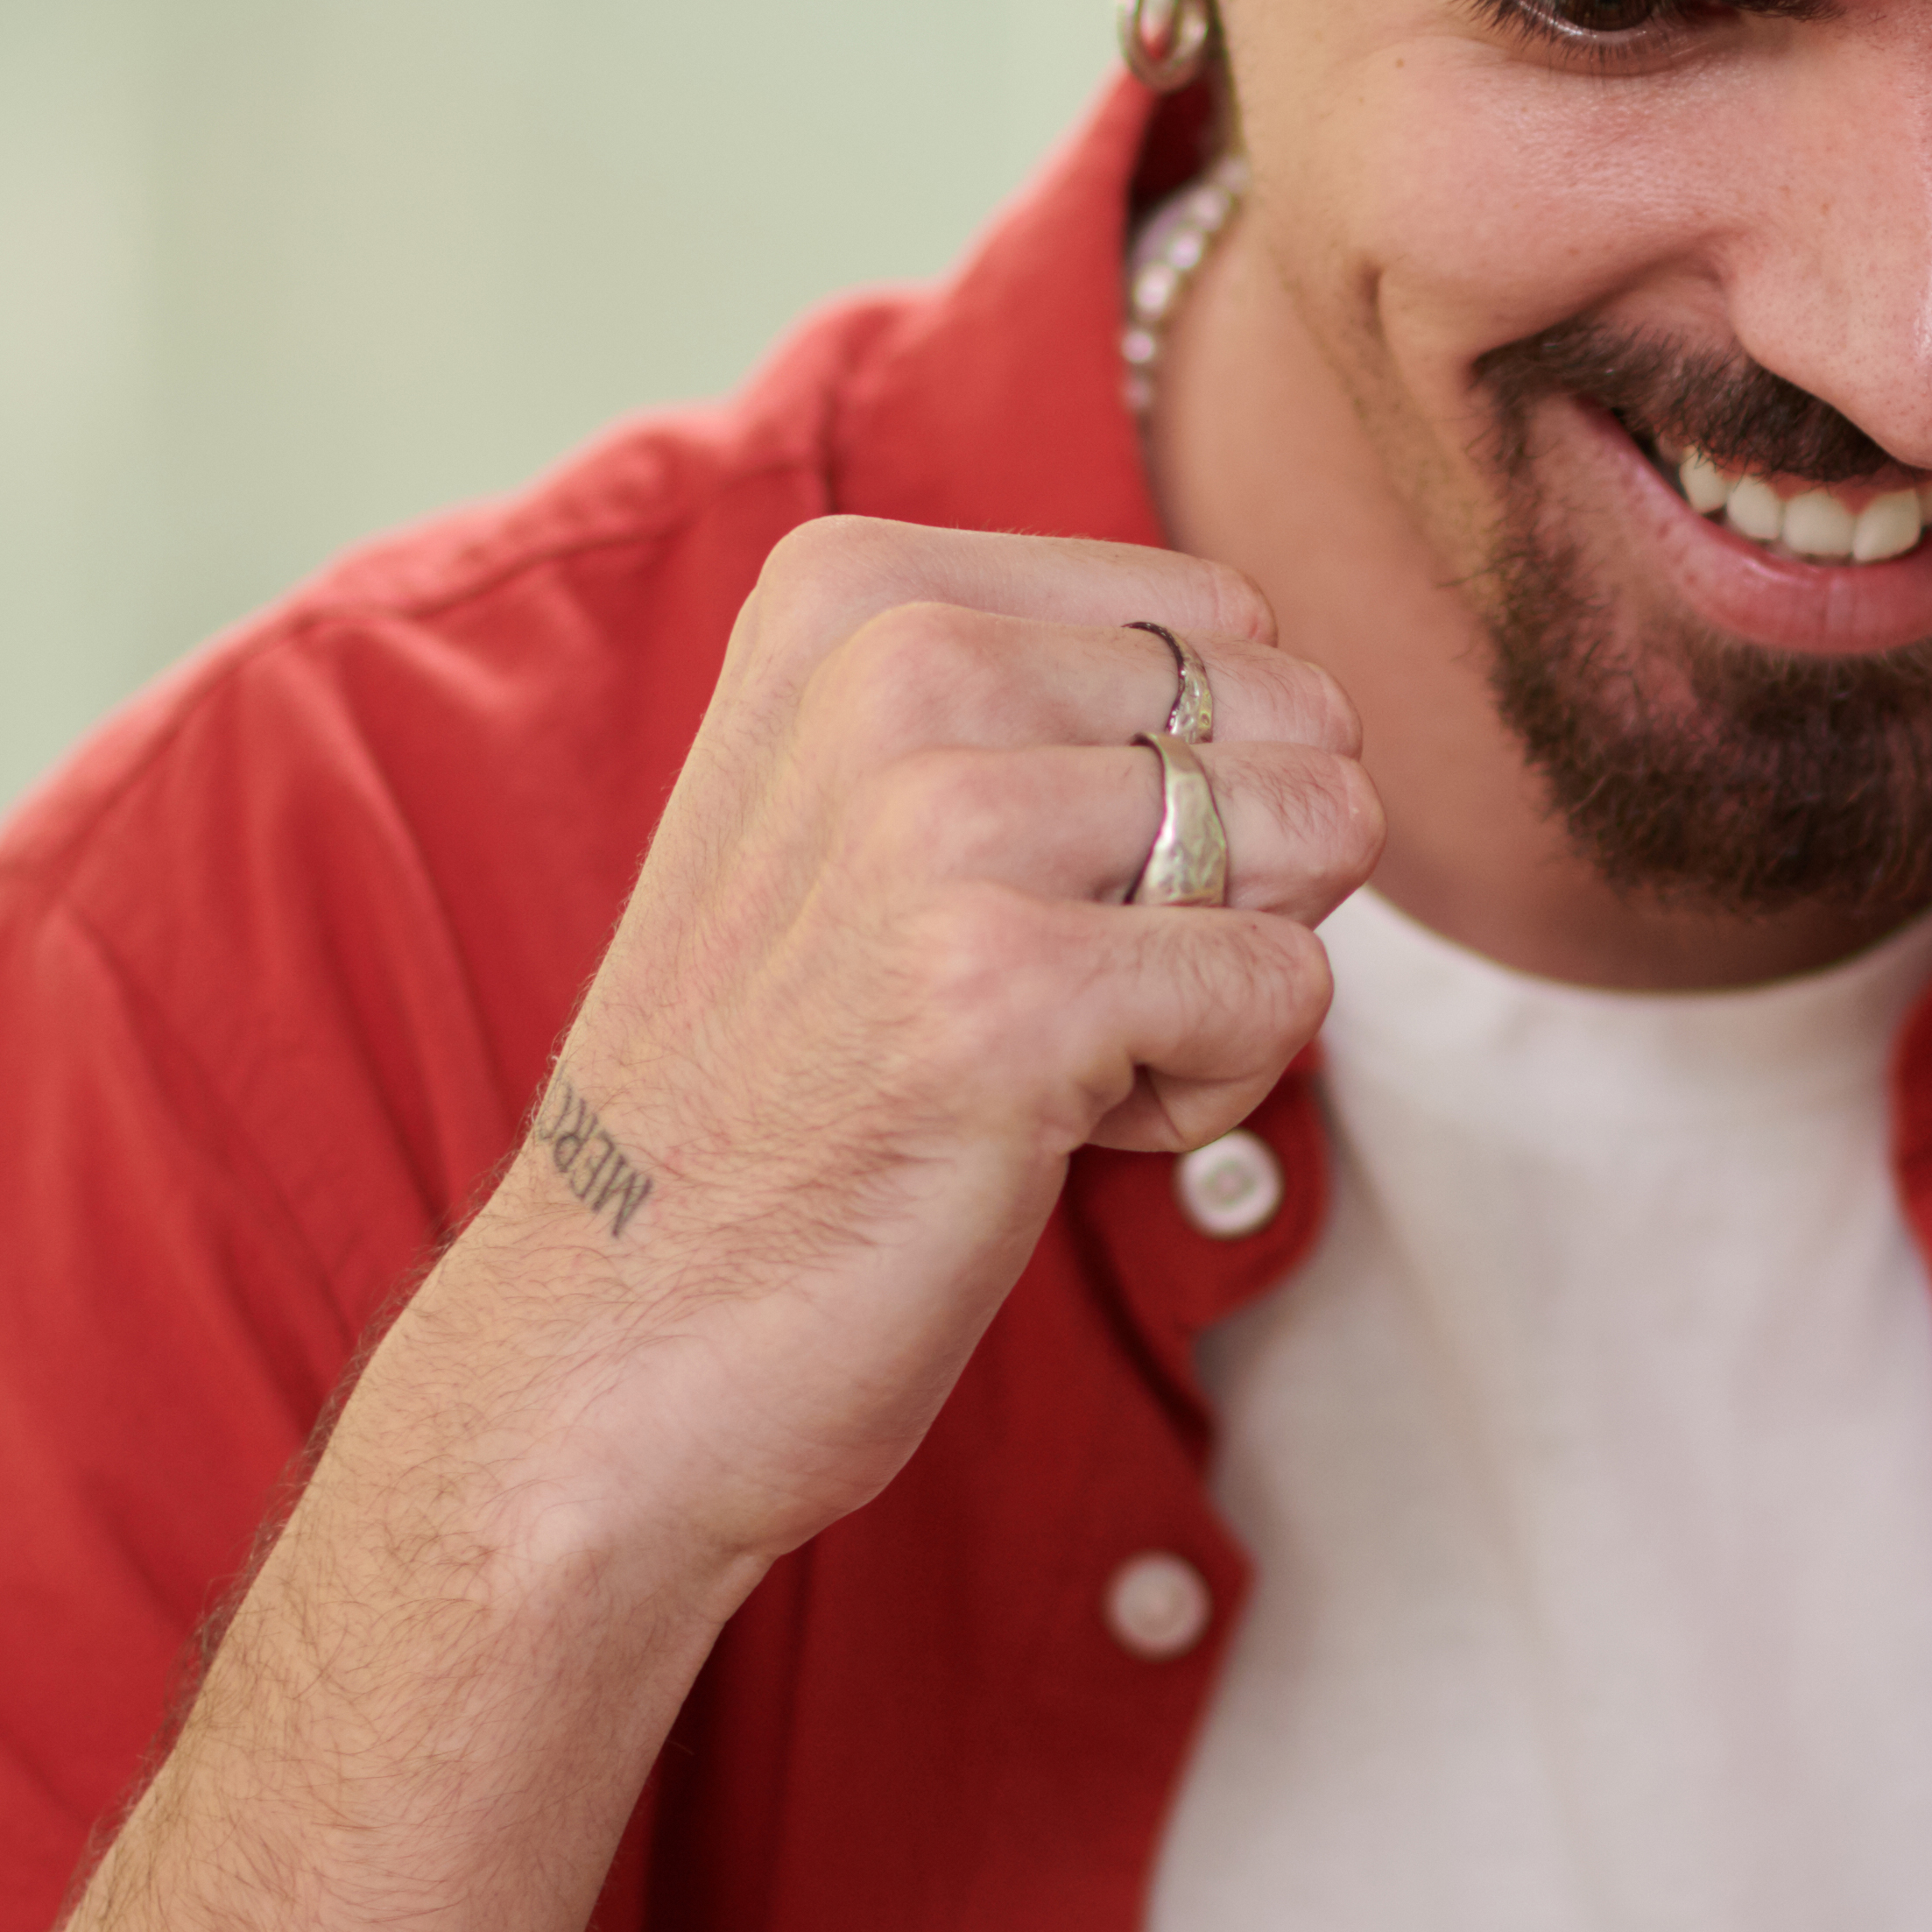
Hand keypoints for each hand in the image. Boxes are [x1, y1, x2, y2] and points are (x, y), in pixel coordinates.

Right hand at [445, 517, 1376, 1609]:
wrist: (609, 1343)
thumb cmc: (776, 1089)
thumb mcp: (859, 803)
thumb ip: (1049, 702)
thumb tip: (1322, 697)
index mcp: (853, 588)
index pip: (1221, 616)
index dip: (1186, 779)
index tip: (1009, 896)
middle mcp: (895, 663)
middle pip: (1293, 720)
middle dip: (1229, 879)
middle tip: (1034, 994)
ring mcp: (945, 825)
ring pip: (1318, 839)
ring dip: (1221, 986)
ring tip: (1037, 1059)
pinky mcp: (1011, 995)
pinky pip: (1289, 991)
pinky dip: (1208, 1097)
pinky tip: (1037, 1137)